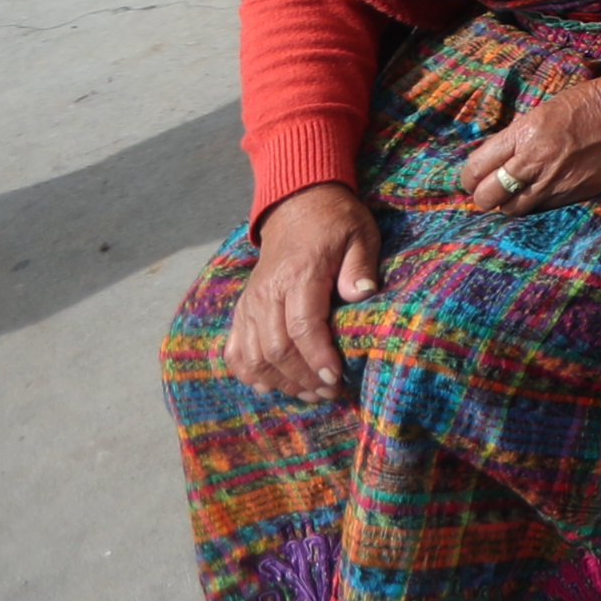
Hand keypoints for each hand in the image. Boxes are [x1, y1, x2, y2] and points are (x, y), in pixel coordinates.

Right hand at [225, 183, 378, 401]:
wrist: (297, 206)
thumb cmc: (335, 223)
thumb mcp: (360, 233)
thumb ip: (360, 265)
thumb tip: (364, 294)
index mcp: (298, 274)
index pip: (302, 326)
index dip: (318, 357)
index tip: (336, 378)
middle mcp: (267, 293)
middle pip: (276, 348)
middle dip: (304, 377)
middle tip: (332, 392)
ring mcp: (250, 304)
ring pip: (254, 356)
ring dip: (281, 382)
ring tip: (311, 394)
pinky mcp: (242, 311)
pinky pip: (235, 351)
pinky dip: (250, 374)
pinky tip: (273, 386)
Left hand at [455, 75, 600, 217]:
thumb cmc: (590, 103)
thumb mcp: (543, 112)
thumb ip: (518, 138)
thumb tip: (497, 160)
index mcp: (524, 133)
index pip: (477, 168)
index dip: (469, 177)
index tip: (474, 177)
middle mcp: (535, 160)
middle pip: (488, 196)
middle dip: (483, 195)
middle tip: (489, 191)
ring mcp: (556, 180)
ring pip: (513, 209)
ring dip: (508, 204)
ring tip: (514, 195)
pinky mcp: (576, 193)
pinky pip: (543, 208)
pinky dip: (536, 204)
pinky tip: (541, 192)